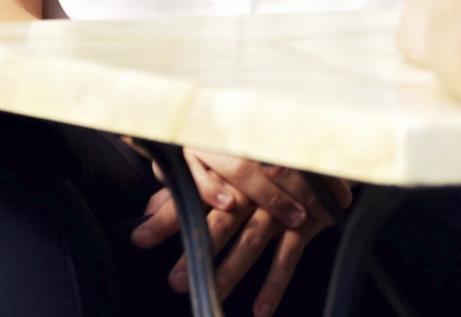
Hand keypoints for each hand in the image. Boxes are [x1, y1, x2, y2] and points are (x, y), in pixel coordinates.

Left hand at [132, 148, 351, 316]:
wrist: (320, 159)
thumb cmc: (265, 166)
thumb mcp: (224, 170)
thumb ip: (188, 189)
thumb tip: (149, 209)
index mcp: (228, 175)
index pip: (191, 195)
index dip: (165, 217)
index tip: (139, 238)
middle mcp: (252, 190)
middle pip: (221, 221)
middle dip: (198, 251)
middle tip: (176, 281)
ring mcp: (279, 207)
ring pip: (251, 240)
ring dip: (231, 270)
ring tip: (211, 294)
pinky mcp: (305, 222)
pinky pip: (289, 255)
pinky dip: (275, 283)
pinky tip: (261, 309)